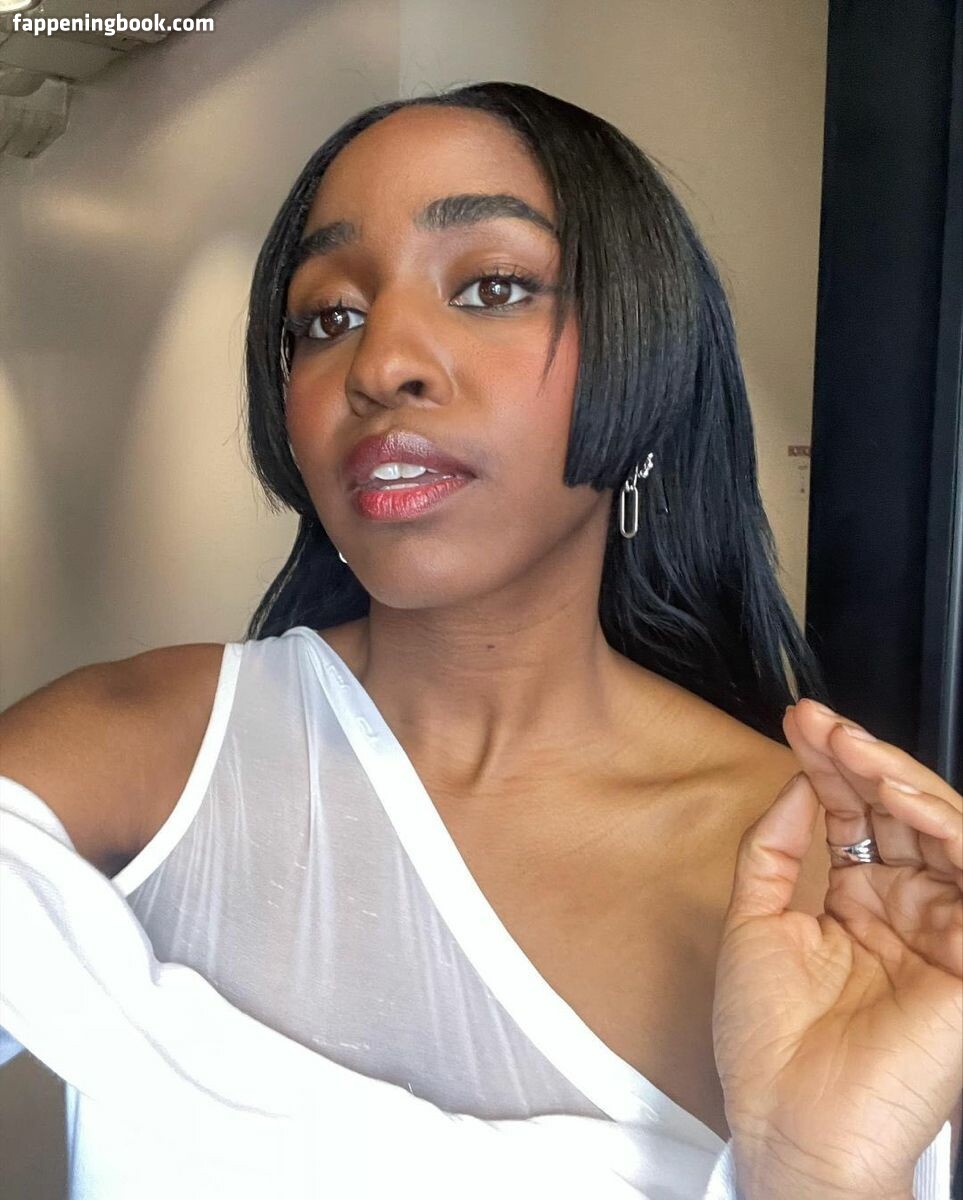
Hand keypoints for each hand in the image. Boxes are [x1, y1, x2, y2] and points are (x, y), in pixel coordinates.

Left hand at [711, 698, 961, 1198]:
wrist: (791, 1123)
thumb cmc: (769, 1042)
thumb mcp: (755, 922)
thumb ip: (776, 849)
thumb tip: (798, 782)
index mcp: (858, 905)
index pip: (855, 815)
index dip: (831, 765)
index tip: (799, 722)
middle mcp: (905, 910)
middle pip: (899, 812)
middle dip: (861, 757)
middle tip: (821, 723)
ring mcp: (942, 929)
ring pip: (942, 829)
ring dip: (898, 778)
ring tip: (851, 747)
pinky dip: (941, 825)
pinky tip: (898, 795)